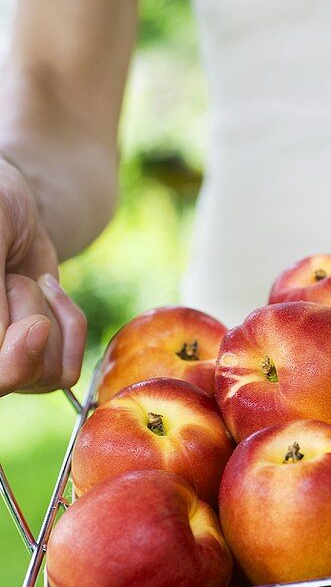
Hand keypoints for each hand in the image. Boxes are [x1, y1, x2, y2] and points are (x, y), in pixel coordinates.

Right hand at [0, 159, 85, 397]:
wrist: (10, 207)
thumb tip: (0, 342)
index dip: (10, 357)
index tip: (35, 323)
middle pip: (9, 379)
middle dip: (28, 330)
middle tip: (18, 282)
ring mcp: (4, 363)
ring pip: (42, 373)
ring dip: (44, 314)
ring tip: (19, 280)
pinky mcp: (35, 362)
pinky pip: (66, 368)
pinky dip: (69, 323)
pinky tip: (49, 290)